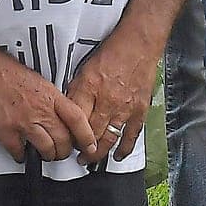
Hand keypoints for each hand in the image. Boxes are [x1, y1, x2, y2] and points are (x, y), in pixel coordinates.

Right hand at [0, 53, 93, 163]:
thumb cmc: (7, 72)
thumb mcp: (39, 82)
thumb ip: (52, 101)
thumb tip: (61, 116)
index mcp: (50, 96)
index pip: (77, 120)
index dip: (86, 136)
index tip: (89, 146)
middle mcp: (39, 110)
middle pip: (63, 140)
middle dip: (64, 151)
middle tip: (61, 151)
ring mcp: (22, 122)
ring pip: (46, 149)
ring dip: (47, 155)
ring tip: (44, 153)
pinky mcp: (5, 131)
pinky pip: (19, 152)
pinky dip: (22, 156)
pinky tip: (21, 152)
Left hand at [65, 32, 160, 163]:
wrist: (139, 45)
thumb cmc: (112, 53)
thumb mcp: (84, 69)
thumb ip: (76, 90)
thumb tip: (67, 109)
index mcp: (90, 88)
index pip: (75, 120)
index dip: (69, 134)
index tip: (65, 141)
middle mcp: (107, 101)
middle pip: (91, 134)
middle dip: (82, 148)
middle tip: (76, 156)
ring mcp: (125, 108)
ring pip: (109, 139)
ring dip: (99, 153)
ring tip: (90, 160)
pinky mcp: (140, 110)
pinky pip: (131, 135)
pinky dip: (124, 148)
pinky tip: (117, 156)